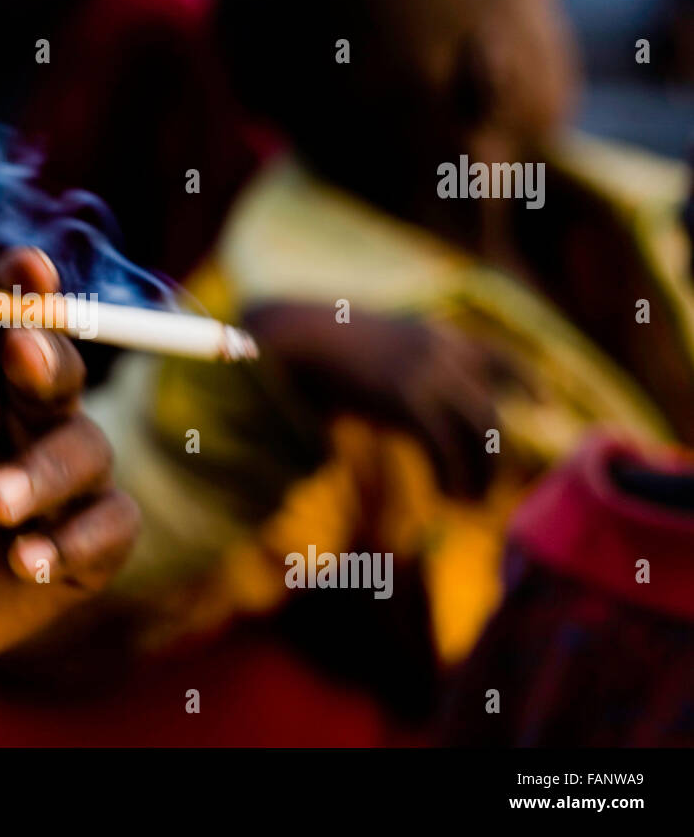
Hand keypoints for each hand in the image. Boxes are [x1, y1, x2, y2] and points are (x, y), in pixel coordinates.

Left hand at [0, 247, 138, 742]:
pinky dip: (71, 541)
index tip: (29, 268)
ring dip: (42, 473)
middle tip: (22, 358)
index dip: (25, 289)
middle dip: (48, 361)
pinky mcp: (91, 540)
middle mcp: (31, 411)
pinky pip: (109, 526)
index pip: (9, 317)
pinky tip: (23, 560)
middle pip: (61, 369)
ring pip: (87, 449)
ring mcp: (67, 473)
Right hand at [246, 302, 527, 498]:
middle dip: (495, 456)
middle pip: (492, 412)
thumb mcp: (374, 352)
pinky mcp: (409, 400)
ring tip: (467, 501)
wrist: (295, 339)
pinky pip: (444, 448)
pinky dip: (449, 478)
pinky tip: (444, 497)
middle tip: (487, 489)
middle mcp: (445, 352)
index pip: (501, 357)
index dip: (527, 382)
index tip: (544, 404)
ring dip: (479, 474)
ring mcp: (429, 374)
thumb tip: (415, 409)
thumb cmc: (323, 351)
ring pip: (480, 432)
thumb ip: (404, 373)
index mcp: (439, 336)